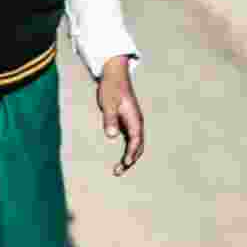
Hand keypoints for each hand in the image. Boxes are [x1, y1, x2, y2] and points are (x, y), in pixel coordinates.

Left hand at [97, 56, 143, 175]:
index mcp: (134, 118)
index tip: (126, 163)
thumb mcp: (108, 102)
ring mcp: (132, 122)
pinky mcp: (127, 121)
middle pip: (138, 145)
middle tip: (118, 171)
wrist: (114, 75)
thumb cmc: (111, 88)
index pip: (136, 139)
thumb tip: (112, 136)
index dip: (131, 152)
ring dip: (129, 156)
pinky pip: (130, 139)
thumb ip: (110, 119)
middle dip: (130, 159)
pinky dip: (126, 149)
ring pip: (135, 144)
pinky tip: (120, 157)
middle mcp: (136, 122)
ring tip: (118, 169)